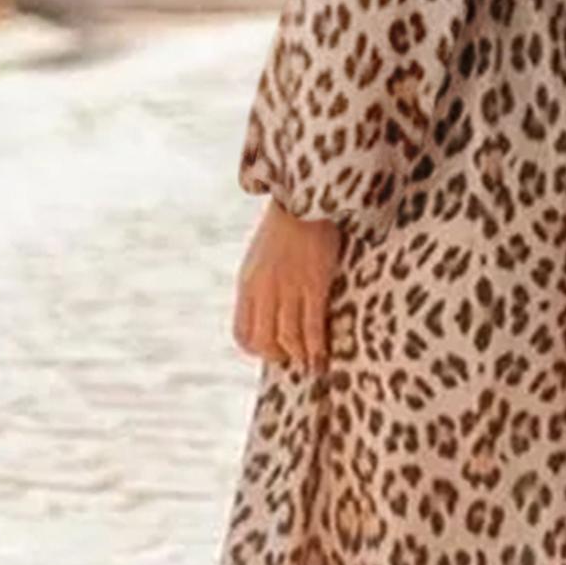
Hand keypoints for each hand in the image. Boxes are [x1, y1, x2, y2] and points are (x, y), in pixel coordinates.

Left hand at [233, 202, 342, 370]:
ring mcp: (287, 287)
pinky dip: (316, 347)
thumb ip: (261, 285)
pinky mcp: (313, 284)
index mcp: (248, 283)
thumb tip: (271, 313)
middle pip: (263, 341)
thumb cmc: (289, 229)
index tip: (275, 352)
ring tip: (313, 364)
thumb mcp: (262, 258)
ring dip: (301, 357)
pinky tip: (322, 354)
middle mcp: (263, 289)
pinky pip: (310, 327)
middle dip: (279, 357)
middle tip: (296, 360)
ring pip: (287, 339)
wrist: (308, 200)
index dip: (257, 350)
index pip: (243, 334)